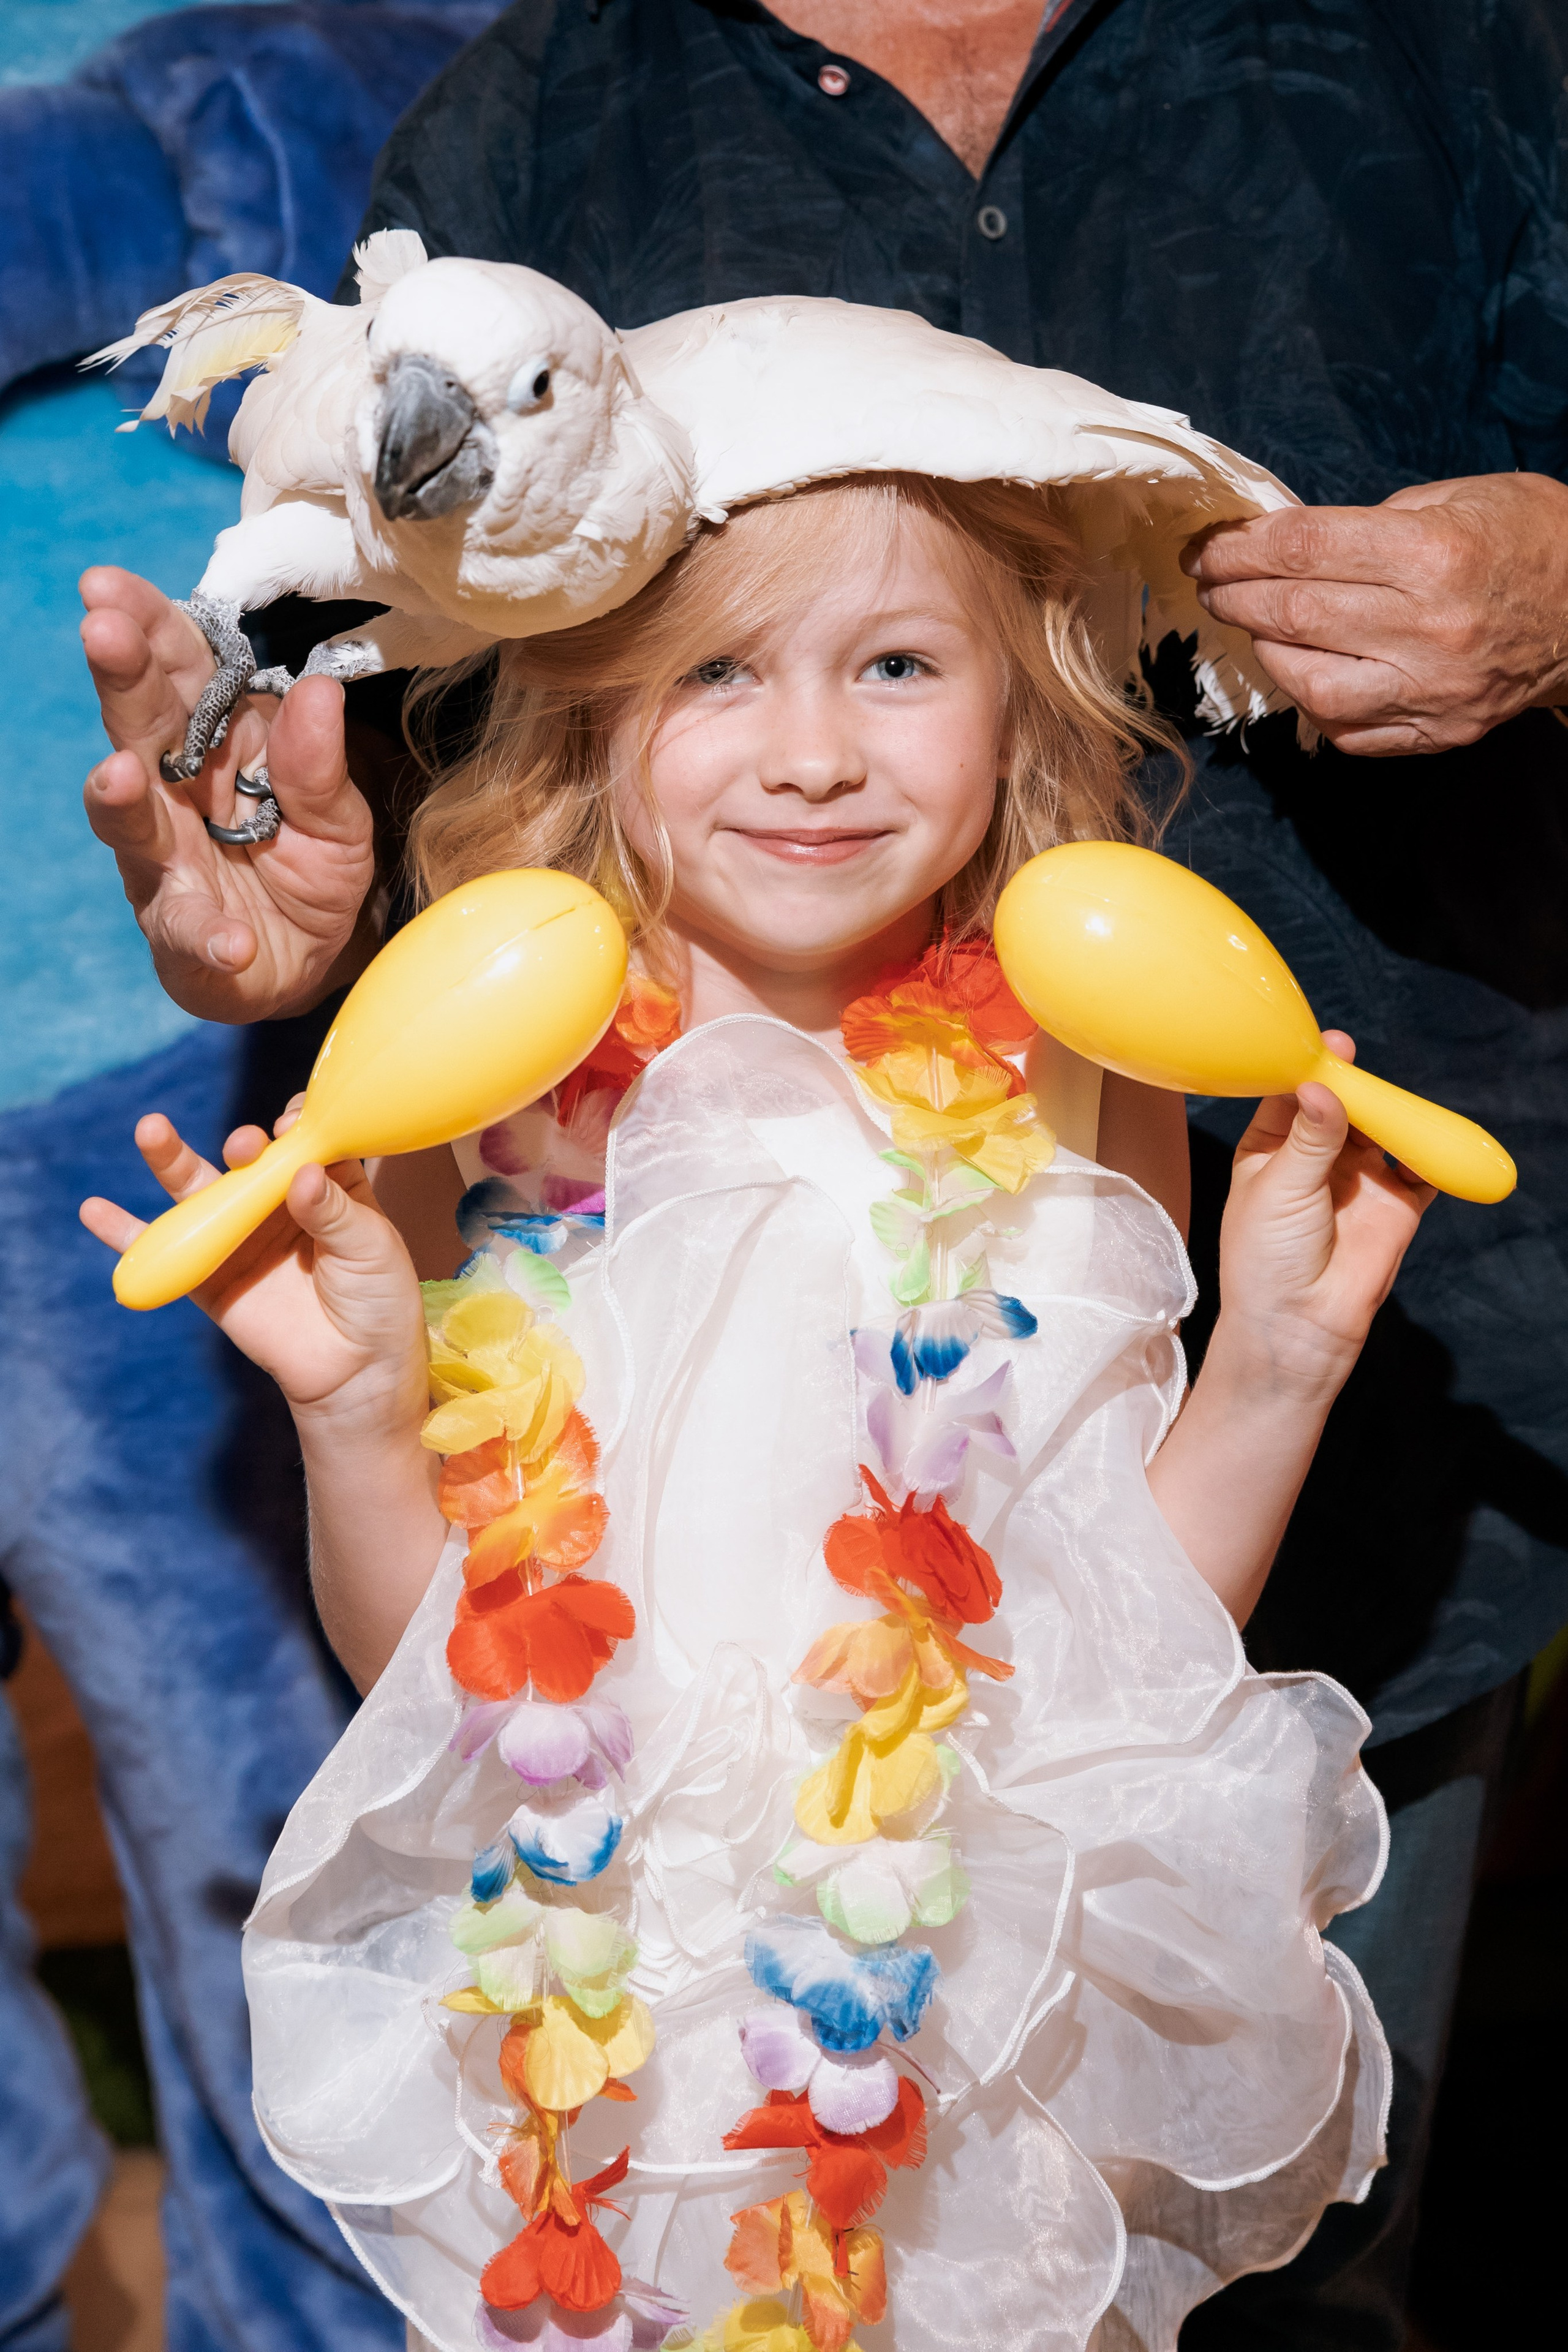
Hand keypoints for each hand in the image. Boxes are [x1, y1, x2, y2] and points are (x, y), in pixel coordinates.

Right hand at [80, 567, 377, 1017]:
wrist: (310, 958)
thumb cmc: (310, 866)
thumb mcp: (341, 816)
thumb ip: (322, 766)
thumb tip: (318, 692)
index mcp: (216, 745)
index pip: (178, 673)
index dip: (148, 626)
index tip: (109, 585)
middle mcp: (174, 796)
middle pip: (140, 729)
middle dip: (121, 680)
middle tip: (103, 632)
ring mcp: (168, 864)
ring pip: (131, 824)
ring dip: (121, 797)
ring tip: (122, 776)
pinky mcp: (183, 935)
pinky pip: (188, 933)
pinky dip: (206, 936)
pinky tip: (228, 939)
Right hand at [80, 1100, 428, 1428]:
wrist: (357, 1373)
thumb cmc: (378, 1303)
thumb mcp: (371, 1249)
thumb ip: (333, 1210)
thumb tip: (300, 1174)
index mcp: (327, 1186)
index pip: (303, 1140)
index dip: (295, 1125)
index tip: (292, 1125)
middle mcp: (278, 1203)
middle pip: (248, 1159)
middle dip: (243, 1146)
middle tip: (245, 1147)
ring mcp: (241, 1237)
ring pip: (200, 1192)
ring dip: (172, 1159)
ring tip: (151, 1130)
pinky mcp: (211, 1276)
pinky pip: (167, 1251)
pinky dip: (126, 1234)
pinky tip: (94, 1211)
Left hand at [1181, 473, 1567, 754]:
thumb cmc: (1530, 540)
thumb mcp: (1458, 499)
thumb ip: (1370, 524)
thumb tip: (1288, 543)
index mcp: (1431, 554)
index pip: (1302, 550)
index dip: (1238, 548)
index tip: (1207, 548)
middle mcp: (1428, 628)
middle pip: (1293, 615)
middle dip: (1235, 597)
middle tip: (1212, 585)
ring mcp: (1431, 690)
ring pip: (1307, 684)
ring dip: (1266, 653)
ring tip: (1256, 626)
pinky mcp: (1437, 732)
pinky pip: (1346, 730)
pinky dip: (1311, 701)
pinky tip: (1305, 670)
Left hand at [1213, 1033, 1434, 1402]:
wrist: (1297, 1328)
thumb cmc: (1266, 1260)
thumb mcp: (1278, 1189)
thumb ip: (1308, 1138)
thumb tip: (1322, 1087)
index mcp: (1270, 1149)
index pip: (1291, 1095)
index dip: (1307, 1069)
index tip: (1325, 1047)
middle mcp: (1315, 1158)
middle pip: (1343, 1105)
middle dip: (1354, 1085)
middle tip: (1356, 1064)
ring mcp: (1358, 1180)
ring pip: (1383, 1129)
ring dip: (1390, 1113)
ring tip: (1387, 1104)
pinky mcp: (1394, 1204)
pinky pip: (1421, 1169)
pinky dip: (1430, 1152)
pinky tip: (1426, 1139)